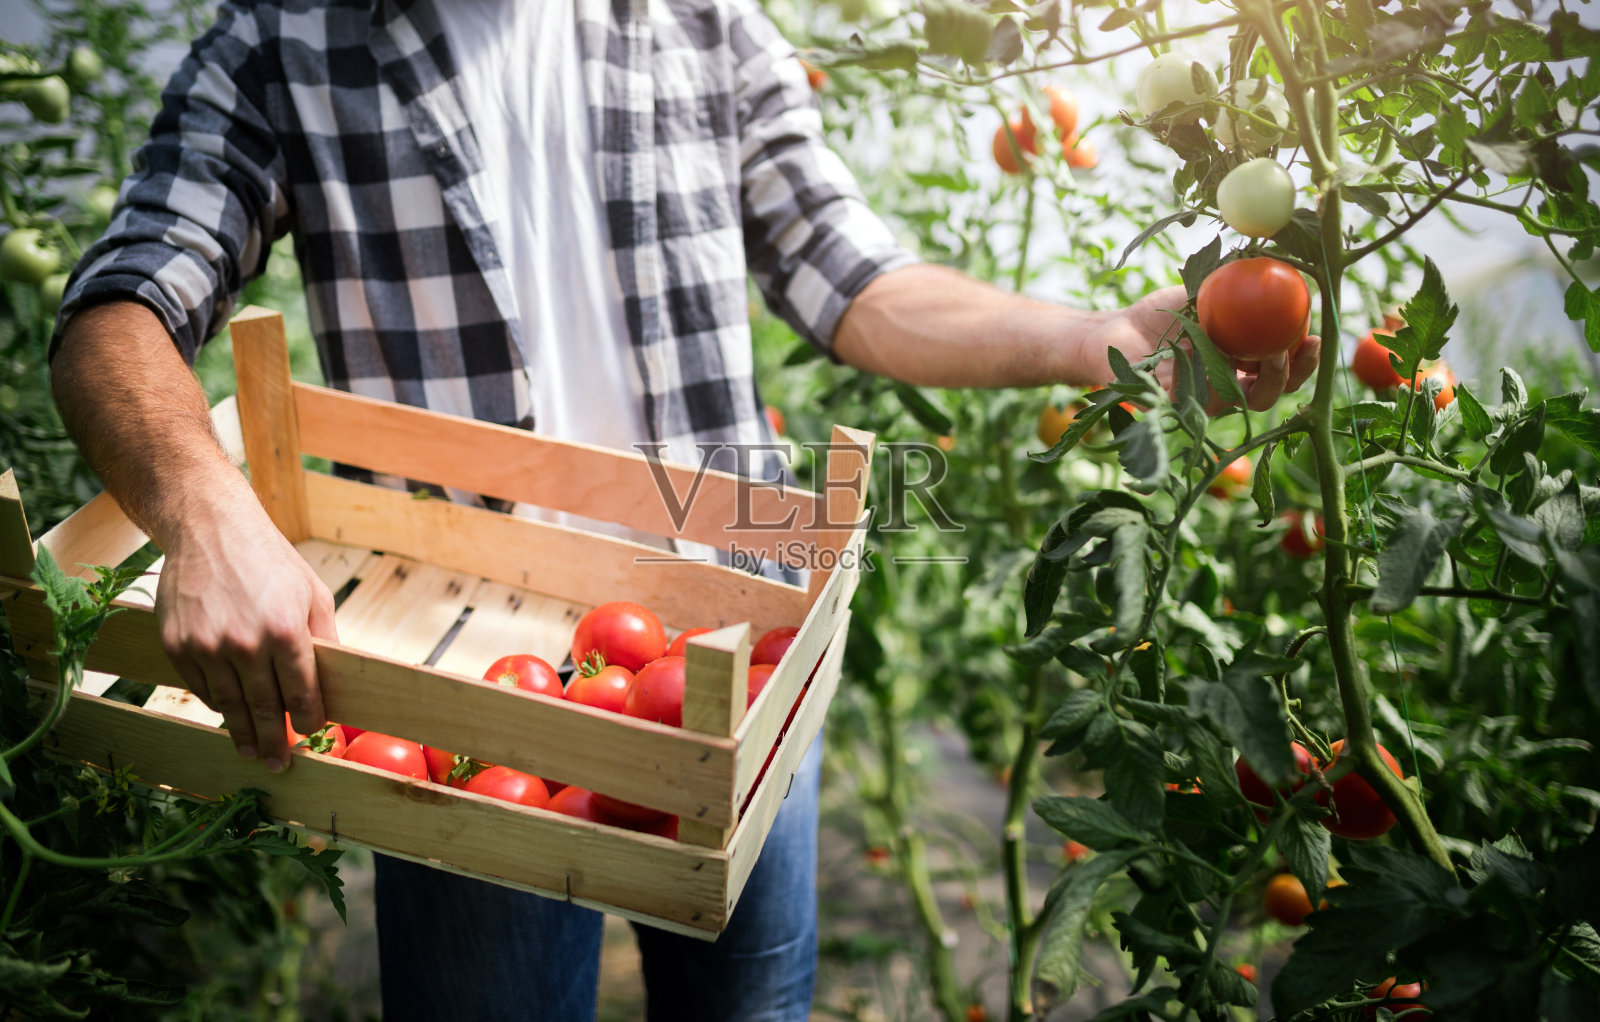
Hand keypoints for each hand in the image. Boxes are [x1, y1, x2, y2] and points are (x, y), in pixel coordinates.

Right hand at [155, 500, 337, 770]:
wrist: (209, 529)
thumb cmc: (270, 560)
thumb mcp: (311, 593)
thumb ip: (324, 638)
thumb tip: (334, 679)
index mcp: (285, 631)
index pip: (300, 693)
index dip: (306, 721)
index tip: (308, 734)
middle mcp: (245, 643)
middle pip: (262, 708)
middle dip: (273, 741)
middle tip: (279, 764)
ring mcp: (207, 646)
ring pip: (228, 704)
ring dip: (241, 732)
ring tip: (251, 751)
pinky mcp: (177, 645)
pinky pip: (200, 687)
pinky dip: (216, 703)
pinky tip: (227, 713)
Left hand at [1084, 285, 1321, 411]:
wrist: (1113, 330)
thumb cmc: (1160, 314)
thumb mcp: (1203, 293)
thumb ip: (1236, 286)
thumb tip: (1277, 260)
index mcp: (1237, 363)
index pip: (1280, 367)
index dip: (1302, 356)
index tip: (1316, 334)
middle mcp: (1224, 387)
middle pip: (1270, 391)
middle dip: (1295, 373)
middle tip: (1303, 347)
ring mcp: (1201, 399)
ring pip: (1244, 401)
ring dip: (1268, 380)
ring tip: (1273, 355)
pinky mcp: (1174, 405)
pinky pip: (1201, 400)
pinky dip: (1216, 381)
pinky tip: (1224, 361)